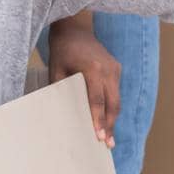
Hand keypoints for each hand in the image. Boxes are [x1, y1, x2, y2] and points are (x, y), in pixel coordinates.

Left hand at [48, 20, 120, 147]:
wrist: (74, 29)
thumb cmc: (61, 50)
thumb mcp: (56, 70)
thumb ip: (61, 90)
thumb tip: (62, 115)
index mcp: (93, 68)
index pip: (97, 100)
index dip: (99, 120)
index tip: (100, 136)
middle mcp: (108, 69)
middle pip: (112, 103)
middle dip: (110, 125)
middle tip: (108, 144)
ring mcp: (114, 68)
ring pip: (117, 99)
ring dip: (113, 118)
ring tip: (109, 138)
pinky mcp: (116, 68)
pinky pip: (115, 91)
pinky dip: (112, 106)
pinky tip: (108, 120)